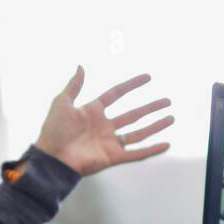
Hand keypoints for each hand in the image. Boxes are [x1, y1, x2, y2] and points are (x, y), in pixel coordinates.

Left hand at [34, 66, 172, 175]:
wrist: (52, 158)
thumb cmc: (53, 131)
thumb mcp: (61, 102)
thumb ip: (74, 85)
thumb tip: (81, 66)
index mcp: (93, 111)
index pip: (117, 94)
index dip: (132, 85)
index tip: (148, 77)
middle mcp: (104, 126)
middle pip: (133, 114)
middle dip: (151, 108)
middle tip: (167, 100)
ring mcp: (110, 142)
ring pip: (138, 133)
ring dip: (155, 126)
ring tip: (171, 117)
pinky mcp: (113, 158)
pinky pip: (137, 153)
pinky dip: (152, 150)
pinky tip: (166, 144)